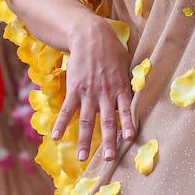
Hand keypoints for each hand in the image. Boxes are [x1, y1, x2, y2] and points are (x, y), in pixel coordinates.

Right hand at [51, 23, 136, 161]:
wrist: (90, 35)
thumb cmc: (111, 49)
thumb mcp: (127, 64)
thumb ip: (130, 82)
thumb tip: (139, 94)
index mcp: (120, 87)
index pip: (126, 110)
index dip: (127, 124)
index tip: (129, 139)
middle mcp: (105, 93)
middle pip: (106, 122)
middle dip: (108, 142)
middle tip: (109, 159)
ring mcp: (88, 92)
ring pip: (86, 121)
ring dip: (83, 140)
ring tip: (82, 158)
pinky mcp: (74, 89)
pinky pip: (67, 109)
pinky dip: (61, 123)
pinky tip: (55, 136)